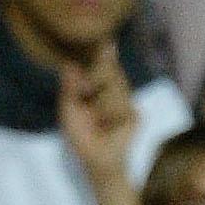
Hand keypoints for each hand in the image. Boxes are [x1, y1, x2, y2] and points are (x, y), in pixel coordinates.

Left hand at [59, 44, 138, 182]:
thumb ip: (70, 87)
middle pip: (112, 69)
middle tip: (86, 93)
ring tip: (98, 120)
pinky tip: (109, 127)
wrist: (97, 160)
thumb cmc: (81, 136)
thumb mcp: (68, 109)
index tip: (108, 44)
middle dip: (98, 77)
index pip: (102, 63)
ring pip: (118, 86)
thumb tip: (69, 64)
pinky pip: (124, 106)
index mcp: (96, 86)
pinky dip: (112, 117)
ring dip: (103, 104)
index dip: (105, 54)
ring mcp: (126, 102)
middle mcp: (113, 90)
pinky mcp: (135, 115)